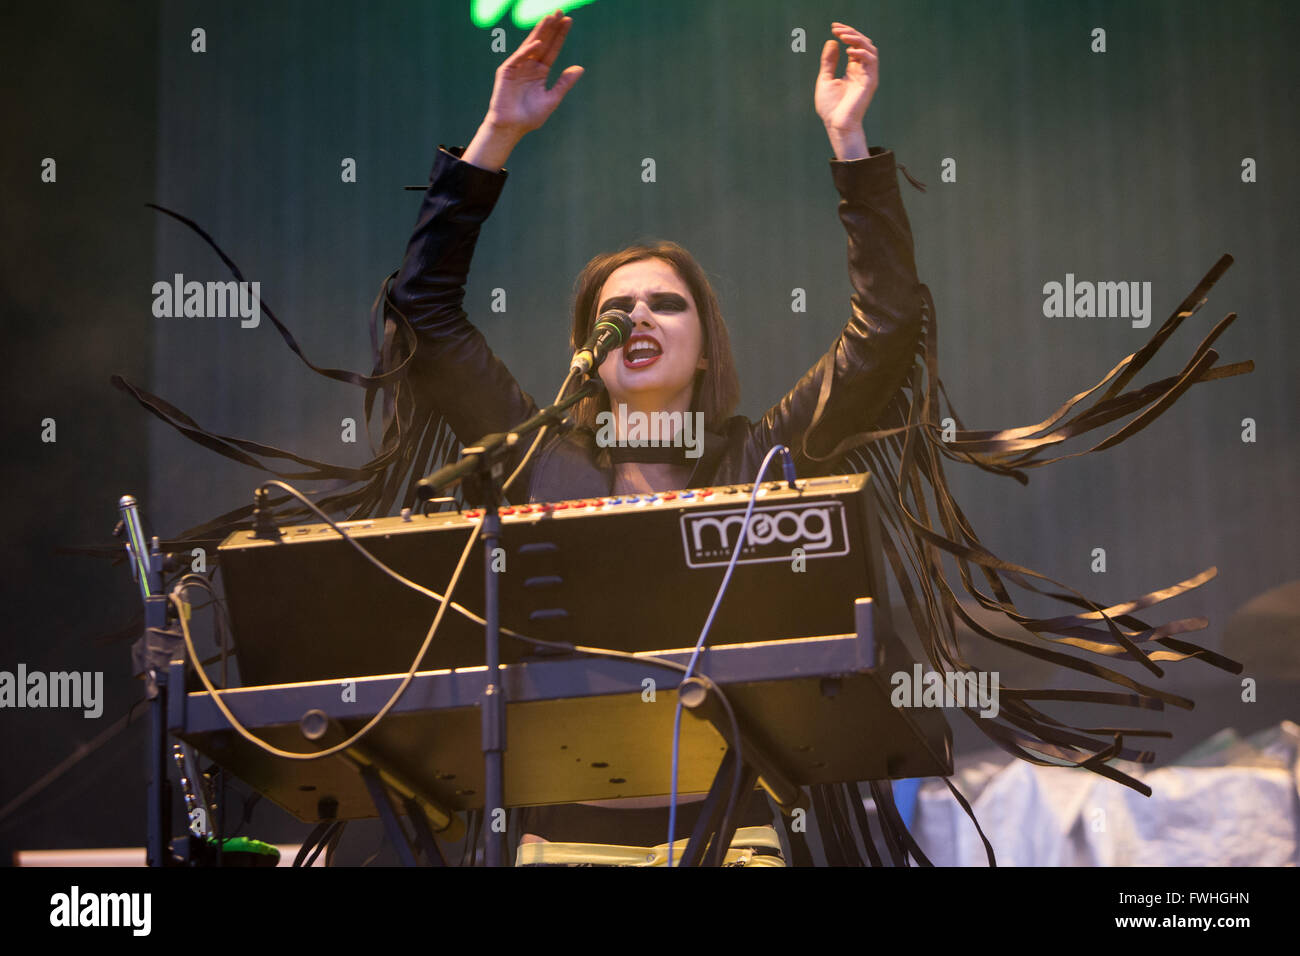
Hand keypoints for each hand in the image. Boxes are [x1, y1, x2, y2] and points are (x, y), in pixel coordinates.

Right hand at [482, 11, 583, 135]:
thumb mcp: (552, 99)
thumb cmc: (529, 117)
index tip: (569, 21)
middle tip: (561, 11)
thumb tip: (580, 68)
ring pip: (531, 45)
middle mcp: (529, 65)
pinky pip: (519, 58)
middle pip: (543, 42)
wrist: (511, 127)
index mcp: (540, 71)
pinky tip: (538, 43)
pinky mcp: (507, 71)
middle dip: (551, 27)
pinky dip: (528, 50)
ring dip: (540, 31)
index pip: (552, 49)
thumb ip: (564, 83)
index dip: (560, 35)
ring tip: (550, 17)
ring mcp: (518, 66)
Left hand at [815, 22, 878, 133]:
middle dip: (851, 32)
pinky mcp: (870, 82)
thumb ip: (829, 61)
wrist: (837, 125)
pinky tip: (848, 52)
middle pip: (864, 43)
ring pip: (870, 49)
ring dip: (857, 39)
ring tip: (843, 36)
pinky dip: (861, 53)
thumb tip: (832, 41)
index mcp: (853, 69)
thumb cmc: (831, 107)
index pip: (854, 45)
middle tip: (836, 29)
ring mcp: (868, 75)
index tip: (834, 27)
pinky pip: (871, 61)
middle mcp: (862, 70)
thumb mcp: (826, 79)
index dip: (846, 33)